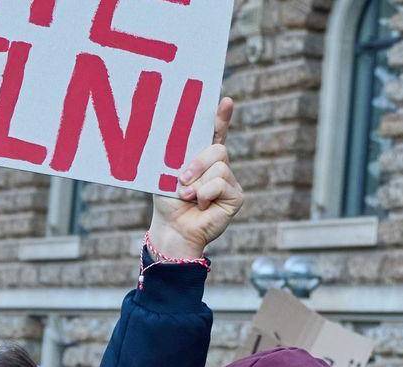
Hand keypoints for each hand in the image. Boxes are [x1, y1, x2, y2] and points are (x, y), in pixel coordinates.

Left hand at [148, 98, 240, 261]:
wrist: (172, 228)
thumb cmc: (167, 201)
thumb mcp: (167, 172)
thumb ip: (176, 155)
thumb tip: (171, 132)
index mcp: (202, 157)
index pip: (215, 132)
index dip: (222, 117)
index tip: (226, 101)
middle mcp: (219, 166)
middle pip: (218, 149)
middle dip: (198, 163)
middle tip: (182, 179)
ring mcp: (229, 180)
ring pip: (220, 166)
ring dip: (198, 183)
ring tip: (188, 196)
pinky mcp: (236, 196)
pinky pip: (221, 183)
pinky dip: (205, 194)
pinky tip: (201, 204)